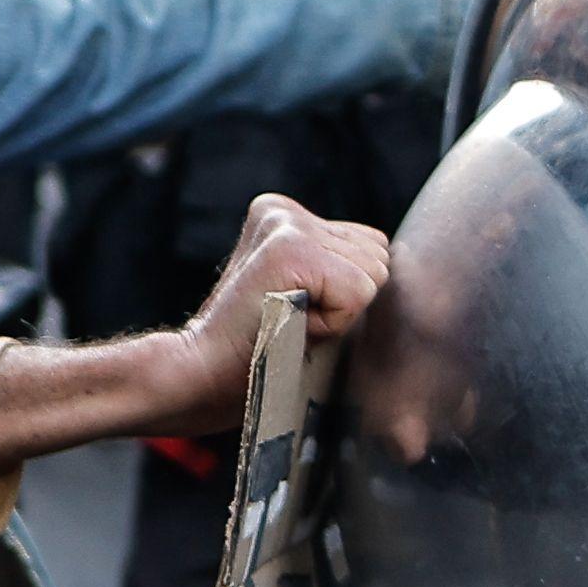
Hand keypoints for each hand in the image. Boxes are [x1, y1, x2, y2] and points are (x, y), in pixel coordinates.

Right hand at [156, 194, 393, 431]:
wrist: (199, 374)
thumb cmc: (254, 350)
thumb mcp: (298, 294)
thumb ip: (333, 268)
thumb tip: (388, 260)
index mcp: (283, 216)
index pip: (369, 245)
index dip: (344, 293)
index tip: (292, 309)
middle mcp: (284, 212)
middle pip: (378, 256)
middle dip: (346, 300)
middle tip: (291, 319)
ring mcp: (287, 226)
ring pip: (373, 274)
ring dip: (340, 314)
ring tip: (288, 321)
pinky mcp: (291, 249)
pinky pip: (359, 292)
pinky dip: (334, 322)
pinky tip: (290, 325)